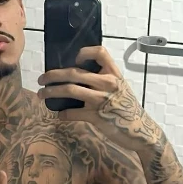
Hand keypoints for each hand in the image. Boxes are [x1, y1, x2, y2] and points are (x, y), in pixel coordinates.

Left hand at [37, 46, 161, 151]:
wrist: (140, 131)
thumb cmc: (127, 108)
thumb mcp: (119, 88)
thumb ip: (102, 80)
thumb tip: (77, 76)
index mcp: (113, 74)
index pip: (100, 52)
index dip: (84, 53)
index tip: (73, 60)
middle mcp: (107, 83)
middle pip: (74, 72)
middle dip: (53, 75)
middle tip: (41, 79)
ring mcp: (101, 99)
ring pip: (69, 89)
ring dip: (51, 92)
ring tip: (41, 94)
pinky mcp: (96, 116)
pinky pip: (72, 113)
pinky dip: (63, 114)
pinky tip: (59, 114)